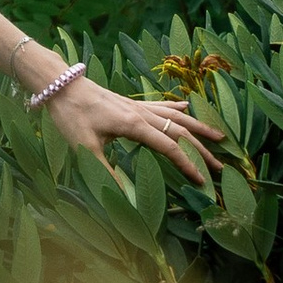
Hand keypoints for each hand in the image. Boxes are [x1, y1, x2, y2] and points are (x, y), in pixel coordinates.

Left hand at [39, 69, 220, 190]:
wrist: (61, 86)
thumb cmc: (71, 116)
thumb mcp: (85, 149)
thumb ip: (107, 173)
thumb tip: (124, 197)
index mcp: (134, 125)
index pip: (170, 147)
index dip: (188, 164)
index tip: (202, 181)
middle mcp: (142, 113)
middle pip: (180, 131)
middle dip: (202, 149)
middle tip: (220, 166)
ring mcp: (137, 106)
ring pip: (176, 115)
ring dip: (198, 126)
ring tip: (218, 135)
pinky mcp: (130, 102)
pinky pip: (161, 105)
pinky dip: (177, 107)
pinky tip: (187, 105)